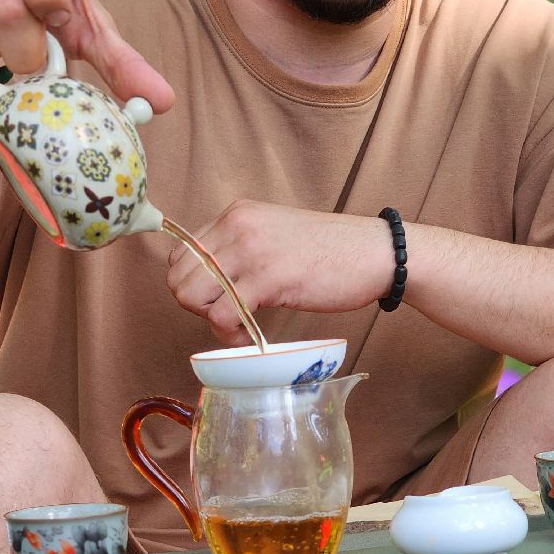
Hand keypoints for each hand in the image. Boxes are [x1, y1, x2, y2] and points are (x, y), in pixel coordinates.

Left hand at [166, 200, 392, 345]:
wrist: (376, 252)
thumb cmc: (330, 252)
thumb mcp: (274, 236)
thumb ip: (241, 249)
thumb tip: (208, 282)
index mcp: (236, 214)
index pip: (180, 253)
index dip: (192, 285)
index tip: (218, 300)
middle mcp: (237, 225)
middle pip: (178, 276)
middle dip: (196, 307)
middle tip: (227, 318)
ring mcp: (250, 249)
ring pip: (192, 295)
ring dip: (211, 323)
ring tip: (239, 330)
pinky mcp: (268, 277)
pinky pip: (223, 315)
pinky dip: (230, 336)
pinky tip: (250, 338)